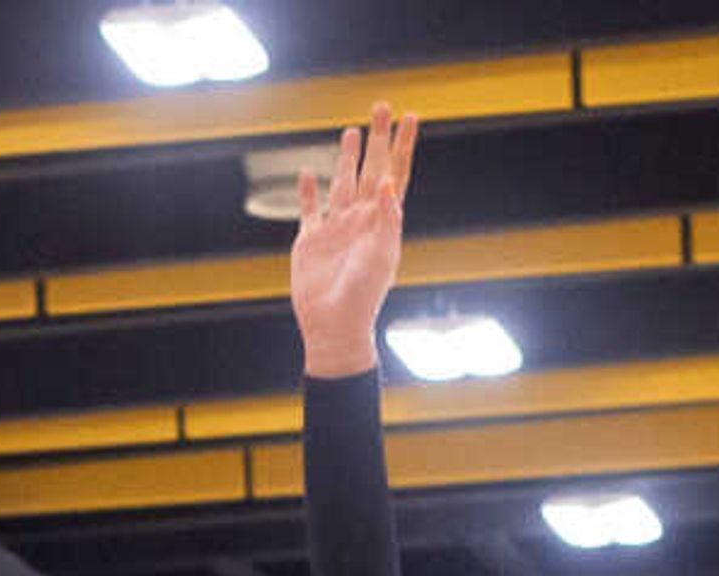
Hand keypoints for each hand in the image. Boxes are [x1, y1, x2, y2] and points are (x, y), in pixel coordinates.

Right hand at [291, 101, 416, 375]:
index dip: (403, 145)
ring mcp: (336, 229)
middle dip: (377, 139)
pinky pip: (310, 209)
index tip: (411, 117)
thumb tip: (391, 181)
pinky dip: (307, 190)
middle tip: (381, 107)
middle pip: (371, 170)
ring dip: (347, 157)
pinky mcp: (311, 241)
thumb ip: (387, 219)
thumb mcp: (380, 256)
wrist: (334, 326)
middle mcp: (361, 221)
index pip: (396, 174)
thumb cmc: (362, 297)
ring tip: (352, 132)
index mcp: (383, 222)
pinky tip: (308, 172)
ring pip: (343, 183)